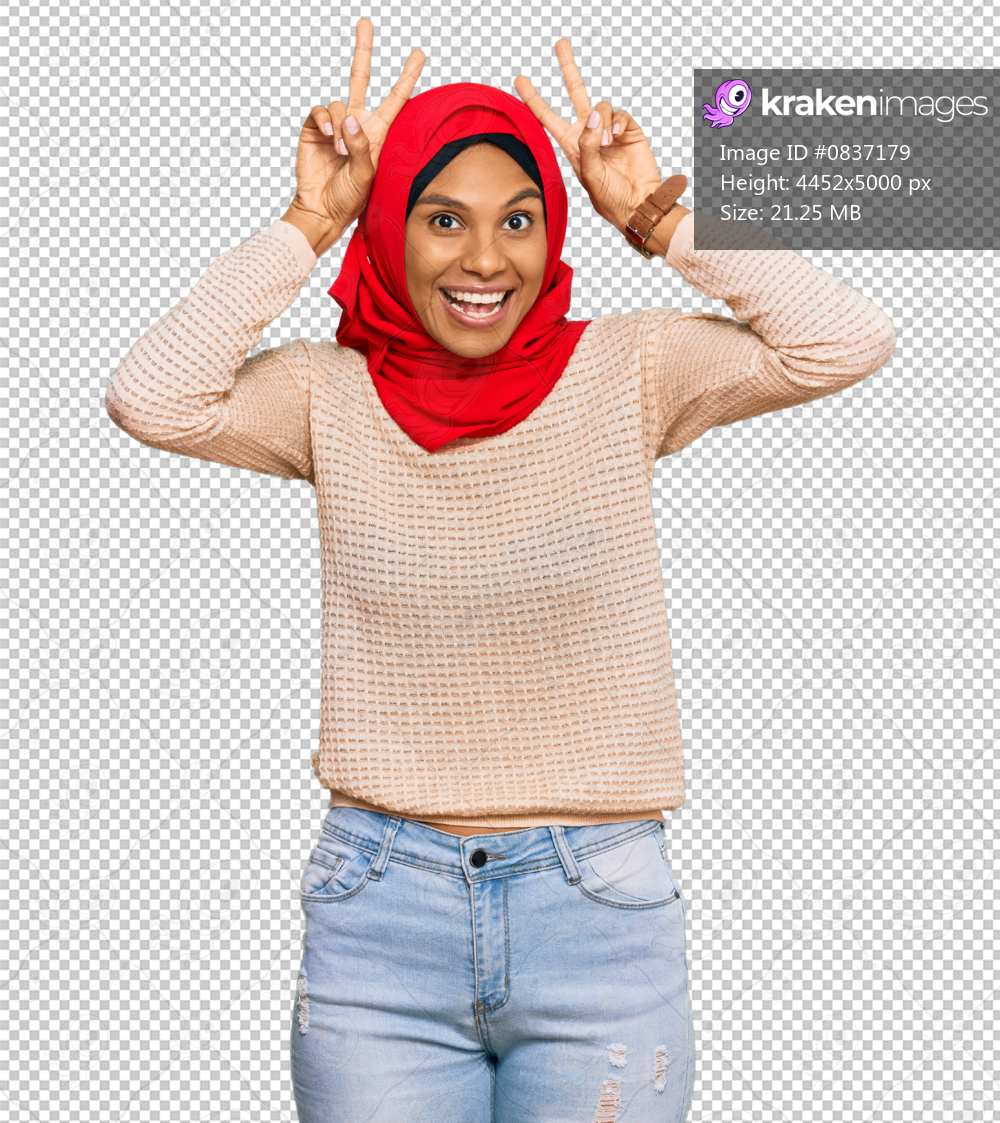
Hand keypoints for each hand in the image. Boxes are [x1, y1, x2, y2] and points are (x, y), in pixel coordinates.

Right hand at [284, 18, 424, 252]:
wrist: (322, 209)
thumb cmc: (349, 198)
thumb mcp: (366, 175)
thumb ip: (362, 146)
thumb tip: (350, 119)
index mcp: (376, 133)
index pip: (395, 99)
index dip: (407, 77)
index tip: (419, 55)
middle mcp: (356, 123)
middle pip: (361, 78)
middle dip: (363, 50)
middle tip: (365, 23)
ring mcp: (334, 125)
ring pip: (338, 104)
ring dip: (340, 126)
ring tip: (341, 151)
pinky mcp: (314, 129)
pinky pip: (320, 112)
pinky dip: (324, 122)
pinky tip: (329, 139)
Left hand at [514, 40, 671, 234]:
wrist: (638, 203)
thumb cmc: (610, 197)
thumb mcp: (589, 173)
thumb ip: (588, 144)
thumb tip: (595, 116)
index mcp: (572, 145)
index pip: (548, 117)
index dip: (533, 99)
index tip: (520, 81)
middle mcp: (588, 134)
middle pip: (576, 93)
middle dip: (568, 68)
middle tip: (560, 44)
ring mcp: (608, 130)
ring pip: (600, 105)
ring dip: (602, 121)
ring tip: (607, 143)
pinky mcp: (627, 129)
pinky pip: (620, 113)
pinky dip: (618, 122)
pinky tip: (617, 137)